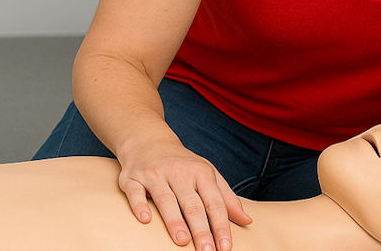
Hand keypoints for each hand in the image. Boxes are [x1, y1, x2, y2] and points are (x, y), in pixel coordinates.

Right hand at [117, 139, 251, 249]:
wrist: (149, 141)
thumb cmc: (184, 165)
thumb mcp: (208, 175)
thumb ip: (227, 198)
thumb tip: (247, 221)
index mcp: (201, 172)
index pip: (214, 201)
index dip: (220, 225)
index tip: (225, 247)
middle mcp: (179, 172)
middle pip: (192, 204)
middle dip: (201, 229)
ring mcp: (156, 174)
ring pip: (166, 199)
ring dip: (174, 220)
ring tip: (183, 241)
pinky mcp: (133, 178)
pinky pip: (136, 193)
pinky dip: (140, 205)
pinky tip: (146, 219)